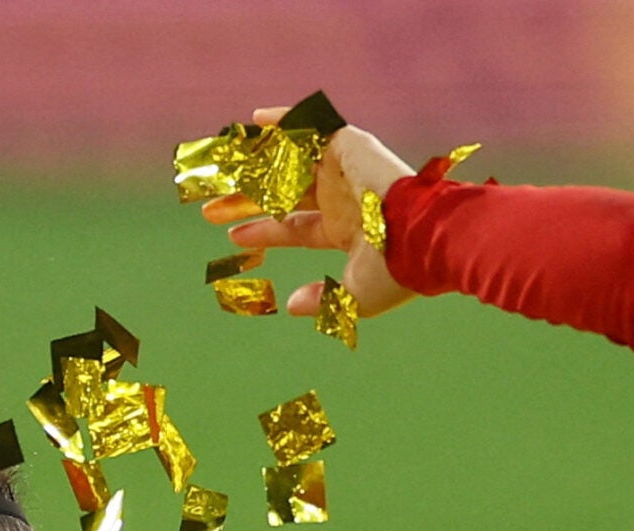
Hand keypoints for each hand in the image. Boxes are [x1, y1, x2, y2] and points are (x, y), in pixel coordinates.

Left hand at [199, 106, 417, 319]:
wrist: (426, 236)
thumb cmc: (396, 271)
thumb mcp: (355, 297)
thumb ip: (323, 302)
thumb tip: (289, 306)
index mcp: (348, 229)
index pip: (295, 227)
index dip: (262, 230)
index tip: (231, 237)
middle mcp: (344, 197)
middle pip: (282, 195)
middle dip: (245, 202)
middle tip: (207, 211)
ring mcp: (347, 169)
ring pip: (288, 163)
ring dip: (253, 166)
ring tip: (215, 172)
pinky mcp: (350, 145)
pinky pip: (310, 126)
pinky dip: (284, 121)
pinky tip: (253, 122)